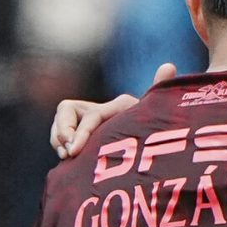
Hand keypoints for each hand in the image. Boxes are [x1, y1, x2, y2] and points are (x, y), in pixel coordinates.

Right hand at [51, 63, 174, 160]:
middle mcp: (100, 112)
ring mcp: (89, 125)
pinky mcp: (83, 140)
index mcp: (118, 106)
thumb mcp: (158, 116)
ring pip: (60, 124)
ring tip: (67, 156)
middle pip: (65, 110)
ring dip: (58, 139)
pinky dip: (60, 146)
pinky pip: (61, 138)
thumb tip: (168, 66)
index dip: (79, 131)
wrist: (153, 152)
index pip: (89, 115)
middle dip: (62, 130)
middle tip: (68, 152)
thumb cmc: (157, 134)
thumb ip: (159, 92)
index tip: (74, 151)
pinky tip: (68, 160)